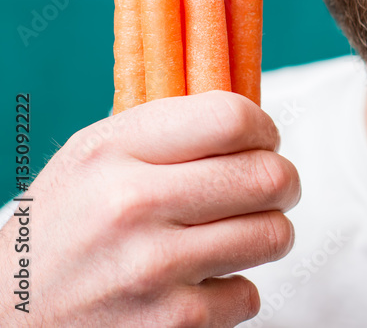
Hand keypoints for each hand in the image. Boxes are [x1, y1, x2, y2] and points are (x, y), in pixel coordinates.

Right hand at [0, 91, 298, 325]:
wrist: (8, 318)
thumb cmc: (68, 227)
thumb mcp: (95, 158)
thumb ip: (168, 131)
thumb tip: (252, 118)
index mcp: (114, 150)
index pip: (232, 118)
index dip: (264, 130)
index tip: (262, 142)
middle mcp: (132, 204)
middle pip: (268, 176)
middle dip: (282, 183)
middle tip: (269, 190)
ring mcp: (153, 267)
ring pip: (274, 235)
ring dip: (266, 235)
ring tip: (236, 234)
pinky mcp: (172, 322)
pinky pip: (250, 294)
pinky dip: (234, 291)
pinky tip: (197, 284)